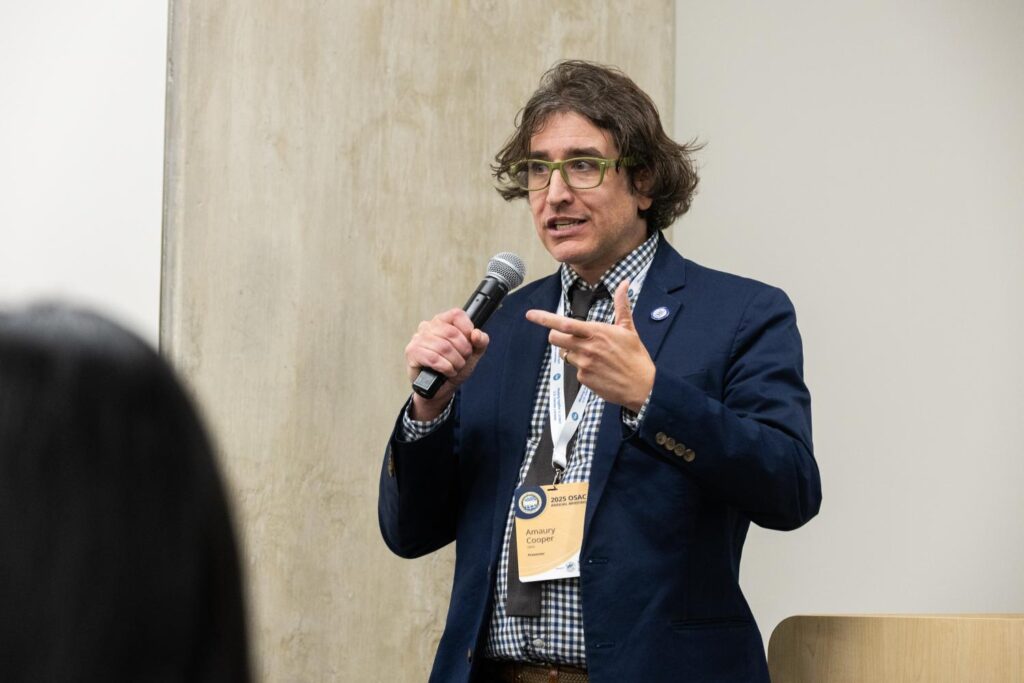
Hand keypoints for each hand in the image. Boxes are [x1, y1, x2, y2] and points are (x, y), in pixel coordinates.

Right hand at [405, 308, 488, 419]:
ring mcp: (418, 338)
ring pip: (443, 347)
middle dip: (463, 351)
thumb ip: (481, 341)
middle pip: (451, 333)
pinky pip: (433, 358)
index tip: (471, 343)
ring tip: (456, 368)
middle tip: (463, 360)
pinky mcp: (412, 352)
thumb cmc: (454, 366)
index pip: (456, 315)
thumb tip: (476, 333)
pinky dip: (445, 367)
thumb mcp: (473, 353)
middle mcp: (428, 326)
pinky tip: (448, 371)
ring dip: (455, 361)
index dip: (467, 329)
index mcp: (442, 321)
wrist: (441, 388)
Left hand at [525, 280, 654, 411]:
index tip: (531, 315)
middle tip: (569, 338)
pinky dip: (583, 368)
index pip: (564, 323)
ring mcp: (584, 364)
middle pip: (555, 339)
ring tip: (593, 356)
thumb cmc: (636, 357)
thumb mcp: (629, 328)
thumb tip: (624, 284)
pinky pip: (575, 370)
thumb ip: (622, 305)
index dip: (544, 318)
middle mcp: (587, 347)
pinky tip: (598, 370)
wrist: (642, 387)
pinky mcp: (583, 379)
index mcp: (596, 332)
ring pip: (564, 354)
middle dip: (557, 336)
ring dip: (572, 353)